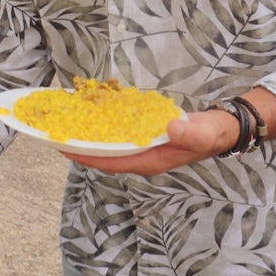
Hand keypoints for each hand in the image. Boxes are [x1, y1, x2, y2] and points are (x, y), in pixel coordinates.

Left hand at [63, 111, 232, 175]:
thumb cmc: (212, 133)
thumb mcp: (206, 133)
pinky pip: (117, 134)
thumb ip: (191, 133)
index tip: (65, 150)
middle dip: (81, 147)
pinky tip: (88, 113)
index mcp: (151, 161)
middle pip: (105, 155)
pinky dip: (102, 125)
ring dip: (88, 136)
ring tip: (64, 124)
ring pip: (109, 145)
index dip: (88, 157)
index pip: (113, 162)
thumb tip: (172, 128)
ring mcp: (141, 147)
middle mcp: (142, 157)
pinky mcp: (142, 136)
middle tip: (55, 134)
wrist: (221, 128)